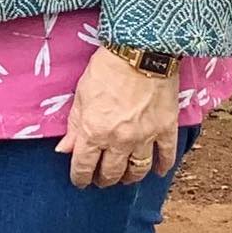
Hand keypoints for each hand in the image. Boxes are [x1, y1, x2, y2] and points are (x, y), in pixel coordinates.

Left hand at [54, 45, 179, 188]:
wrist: (140, 51)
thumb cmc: (106, 69)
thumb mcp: (80, 96)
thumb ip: (73, 126)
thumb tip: (64, 149)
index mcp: (94, 132)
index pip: (83, 166)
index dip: (80, 178)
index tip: (80, 181)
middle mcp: (119, 140)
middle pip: (111, 172)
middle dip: (104, 179)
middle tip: (101, 180)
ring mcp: (145, 136)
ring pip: (138, 169)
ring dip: (130, 177)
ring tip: (125, 178)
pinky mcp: (166, 128)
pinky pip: (167, 155)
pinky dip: (163, 166)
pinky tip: (159, 172)